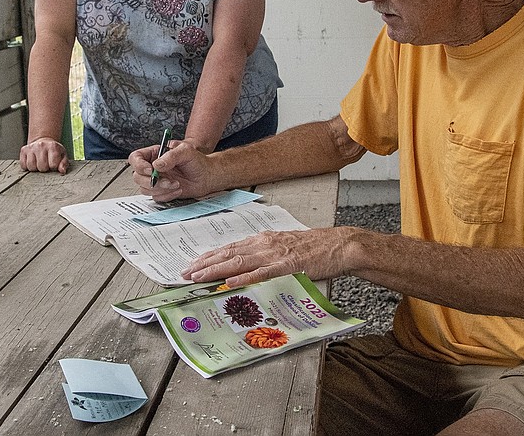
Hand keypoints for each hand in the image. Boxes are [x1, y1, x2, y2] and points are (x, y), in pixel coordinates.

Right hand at [19, 137, 67, 172]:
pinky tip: (33, 162)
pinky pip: (23, 165)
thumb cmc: (54, 151)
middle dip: (45, 169)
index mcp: (53, 146)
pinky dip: (27, 167)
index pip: (53, 165)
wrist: (43, 141)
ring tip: (39, 163)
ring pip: (31, 167)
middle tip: (46, 164)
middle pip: (42, 167)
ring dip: (36, 168)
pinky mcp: (23, 150)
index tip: (54, 164)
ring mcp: (31, 147)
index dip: (54, 167)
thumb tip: (62, 171)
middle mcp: (41, 145)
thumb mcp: (63, 155)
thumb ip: (64, 164)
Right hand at [128, 138, 216, 200]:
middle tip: (167, 181)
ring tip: (176, 184)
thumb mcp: (186, 151)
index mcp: (154, 154)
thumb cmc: (197, 161)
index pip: (135, 158)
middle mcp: (152, 167)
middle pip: (137, 176)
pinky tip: (178, 189)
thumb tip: (156, 165)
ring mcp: (156, 180)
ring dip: (161, 189)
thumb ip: (171, 156)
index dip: (139, 165)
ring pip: (145, 189)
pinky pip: (156, 197)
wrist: (206, 176)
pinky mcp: (161, 191)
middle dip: (152, 181)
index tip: (151, 170)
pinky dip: (167, 195)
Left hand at [181, 227, 350, 288]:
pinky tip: (230, 283)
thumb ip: (265, 255)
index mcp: (263, 239)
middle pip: (228, 254)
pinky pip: (262, 273)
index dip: (209, 257)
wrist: (339, 245)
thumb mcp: (284, 247)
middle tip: (185, 273)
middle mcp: (264, 243)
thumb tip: (246, 268)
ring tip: (198, 277)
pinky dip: (244, 278)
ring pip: (238, 262)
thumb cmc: (314, 248)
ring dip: (215, 270)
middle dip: (204, 264)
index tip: (193, 264)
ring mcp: (275, 254)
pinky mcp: (287, 266)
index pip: (229, 248)